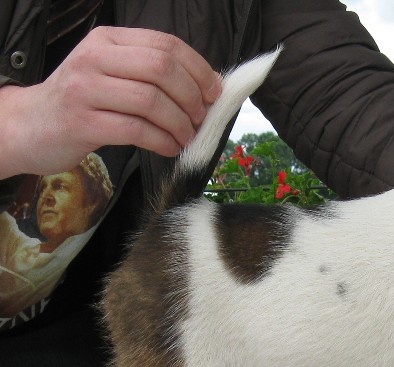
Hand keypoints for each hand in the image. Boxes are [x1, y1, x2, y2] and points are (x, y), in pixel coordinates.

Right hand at [0, 27, 221, 177]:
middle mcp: (95, 58)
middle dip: (191, 97)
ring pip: (151, 100)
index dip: (198, 70)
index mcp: (108, 41)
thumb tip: (207, 85)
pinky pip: (136, 130)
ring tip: (185, 137)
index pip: (165, 45)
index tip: (213, 93)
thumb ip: (152, 75)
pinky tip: (169, 148)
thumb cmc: (82, 102)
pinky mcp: (83, 123)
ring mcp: (86, 90)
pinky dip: (162, 141)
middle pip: (161, 69)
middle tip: (200, 118)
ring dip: (179, 123)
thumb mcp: (112, 75)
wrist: (30, 126)